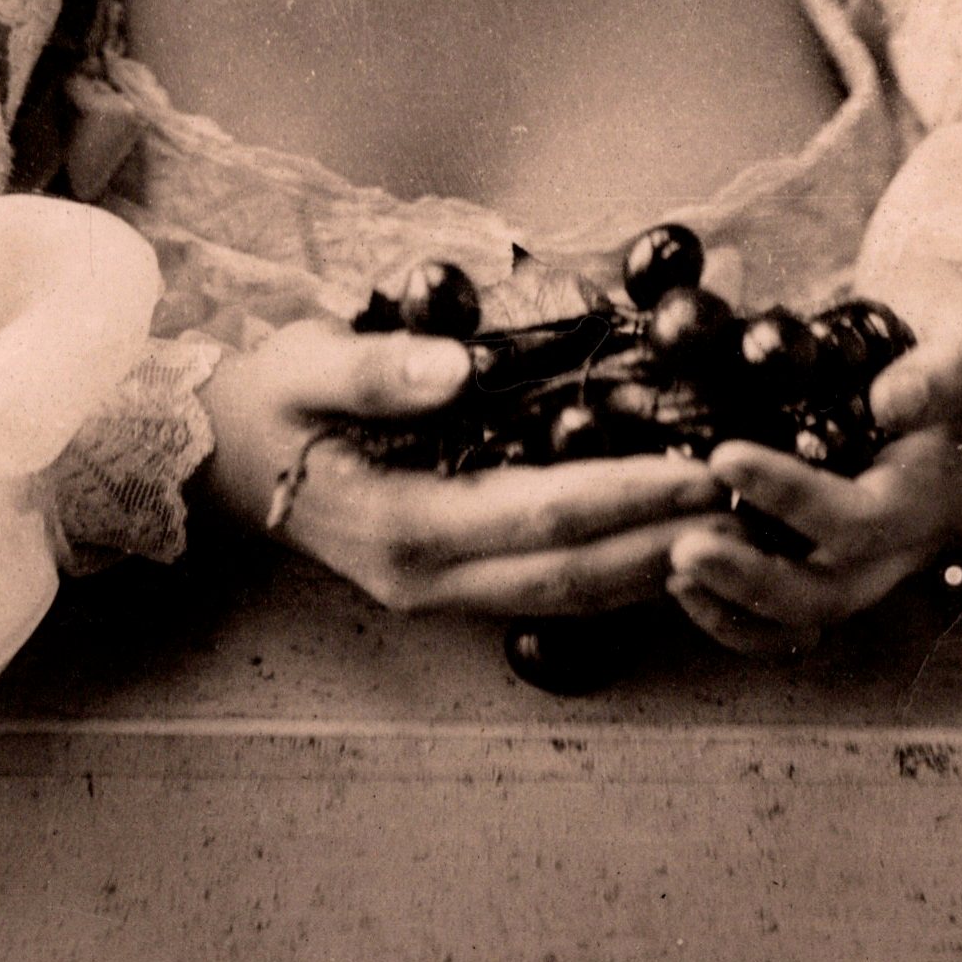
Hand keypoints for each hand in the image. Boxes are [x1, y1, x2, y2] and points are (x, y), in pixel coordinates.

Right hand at [200, 316, 722, 616]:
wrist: (213, 460)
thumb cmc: (265, 401)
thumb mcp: (304, 365)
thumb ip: (377, 371)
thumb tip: (455, 366)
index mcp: (402, 524)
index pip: (541, 513)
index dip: (627, 493)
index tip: (702, 467)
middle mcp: (427, 578)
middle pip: (571, 574)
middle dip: (665, 541)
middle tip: (748, 506)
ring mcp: (435, 595)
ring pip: (565, 596)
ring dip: (650, 570)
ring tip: (730, 535)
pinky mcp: (443, 589)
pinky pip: (542, 593)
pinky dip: (609, 577)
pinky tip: (660, 553)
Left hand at [665, 256, 961, 660]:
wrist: (954, 345)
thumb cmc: (954, 324)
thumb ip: (945, 366)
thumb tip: (892, 405)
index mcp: (935, 491)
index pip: (864, 520)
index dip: (794, 498)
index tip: (725, 459)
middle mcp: (904, 541)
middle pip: (832, 593)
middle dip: (755, 580)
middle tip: (682, 551)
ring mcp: (866, 557)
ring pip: (804, 614)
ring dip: (736, 605)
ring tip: (673, 569)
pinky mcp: (829, 552)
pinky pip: (786, 611)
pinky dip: (735, 612)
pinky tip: (681, 583)